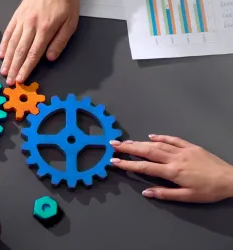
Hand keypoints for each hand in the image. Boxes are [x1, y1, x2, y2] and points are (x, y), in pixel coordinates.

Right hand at [0, 0, 80, 85]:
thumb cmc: (66, 3)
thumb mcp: (71, 23)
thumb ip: (60, 41)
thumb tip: (49, 58)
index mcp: (46, 29)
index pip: (33, 54)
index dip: (26, 68)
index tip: (21, 79)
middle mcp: (31, 25)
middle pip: (20, 51)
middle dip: (14, 68)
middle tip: (9, 81)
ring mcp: (22, 19)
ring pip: (12, 43)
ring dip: (7, 59)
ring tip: (3, 71)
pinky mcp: (17, 14)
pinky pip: (8, 32)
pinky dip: (4, 44)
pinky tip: (1, 54)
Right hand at [111, 135, 232, 202]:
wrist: (231, 180)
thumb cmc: (209, 191)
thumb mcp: (187, 197)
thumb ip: (165, 193)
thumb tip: (146, 192)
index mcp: (172, 171)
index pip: (144, 167)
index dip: (128, 164)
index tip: (114, 161)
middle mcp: (175, 158)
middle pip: (147, 151)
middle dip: (128, 148)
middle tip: (113, 144)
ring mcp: (183, 151)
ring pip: (157, 144)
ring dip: (140, 142)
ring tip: (126, 141)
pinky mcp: (191, 147)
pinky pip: (173, 140)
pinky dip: (161, 137)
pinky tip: (152, 136)